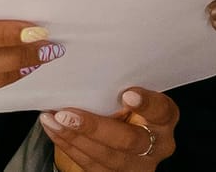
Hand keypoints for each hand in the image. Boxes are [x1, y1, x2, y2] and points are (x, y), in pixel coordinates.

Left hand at [38, 87, 177, 168]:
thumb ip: (117, 82)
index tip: (127, 94)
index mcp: (164, 118)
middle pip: (131, 141)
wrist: (120, 131)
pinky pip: (91, 165)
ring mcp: (138, 164)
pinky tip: (54, 130)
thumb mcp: (126, 90)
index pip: (162, 111)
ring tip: (51, 120)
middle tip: (66, 113)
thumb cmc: (121, 102)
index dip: (147, 104)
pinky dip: (68, 146)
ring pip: (107, 157)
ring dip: (74, 138)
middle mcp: (156, 144)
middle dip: (95, 128)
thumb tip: (86, 55)